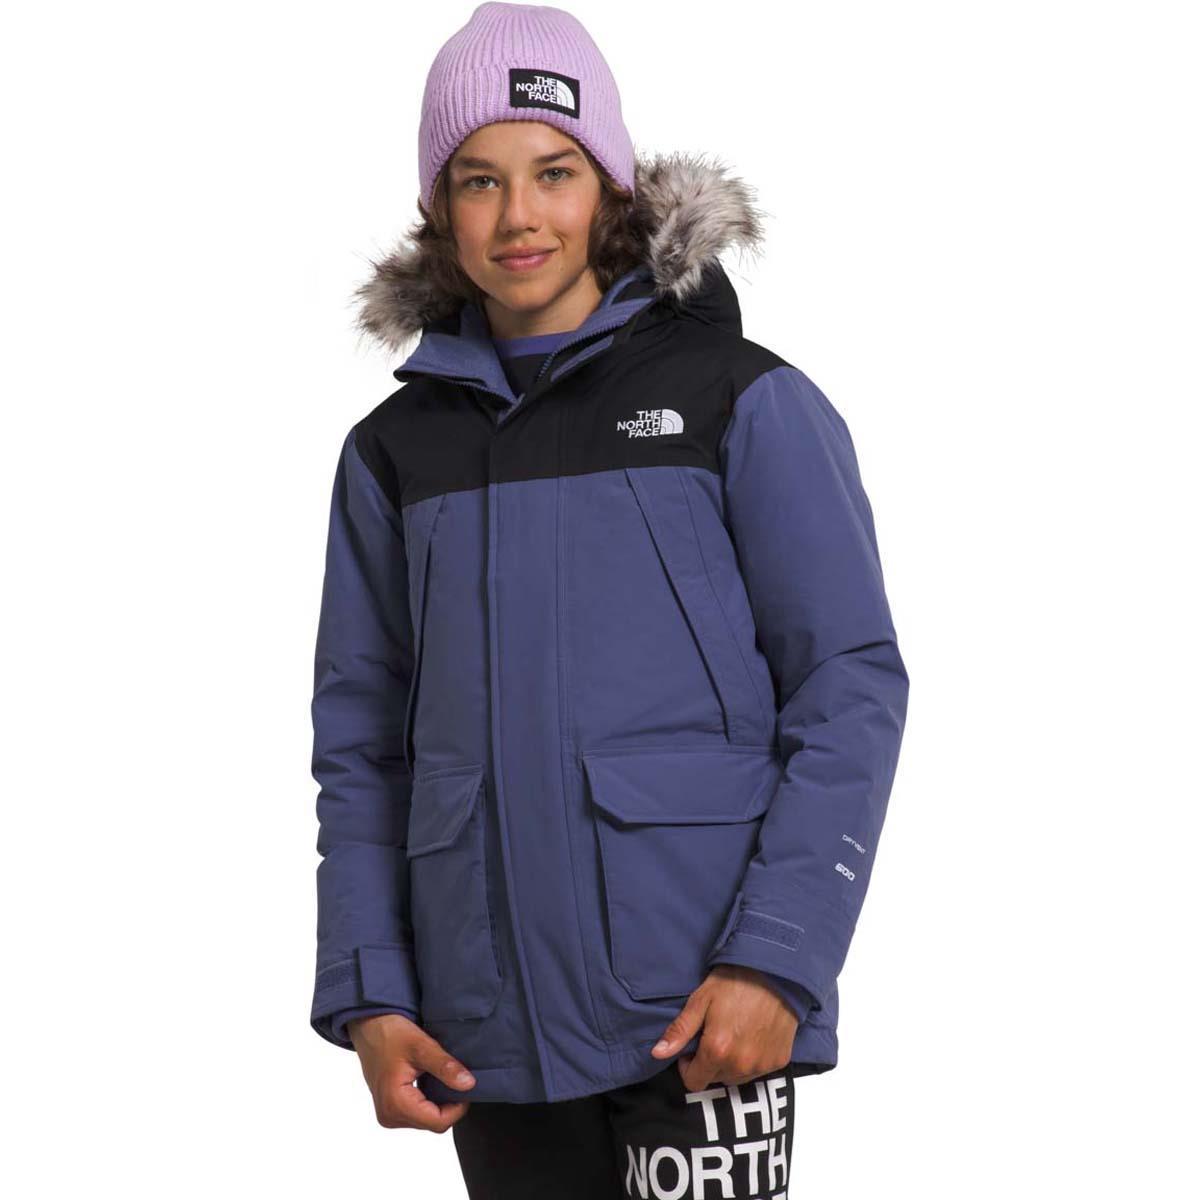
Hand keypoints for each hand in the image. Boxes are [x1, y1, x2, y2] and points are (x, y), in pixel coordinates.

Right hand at [347, 1012, 475, 1132]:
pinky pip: (417, 1114)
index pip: (438, 1122)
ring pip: (426, 1120)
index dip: (458, 1107)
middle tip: (455, 1077)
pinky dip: (428, 1101)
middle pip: (433, 1123)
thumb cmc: (390, 1034)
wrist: (369, 1027)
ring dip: (438, 1103)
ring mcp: (388, 1115)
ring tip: (440, 1077)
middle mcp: (389, 1116)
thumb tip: (469, 1085)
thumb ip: (445, 1067)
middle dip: (449, 1104)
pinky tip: (429, 1081)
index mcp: (396, 1104)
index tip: (466, 1085)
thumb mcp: (422, 1047)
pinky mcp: (389, 1109)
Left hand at [649, 964, 798, 1091]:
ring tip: (734, 1033)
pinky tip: (752, 1035)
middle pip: (715, 1079)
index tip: (692, 1048)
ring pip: (737, 1077)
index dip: (688, 1066)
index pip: (694, 1082)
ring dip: (731, 1063)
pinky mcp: (780, 1060)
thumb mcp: (700, 1000)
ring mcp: (762, 1064)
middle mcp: (741, 1064)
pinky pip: (758, 1070)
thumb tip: (658, 1053)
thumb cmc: (735, 981)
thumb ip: (679, 1031)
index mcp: (717, 1050)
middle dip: (709, 1062)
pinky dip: (752, 1059)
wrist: (775, 971)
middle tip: (714, 1034)